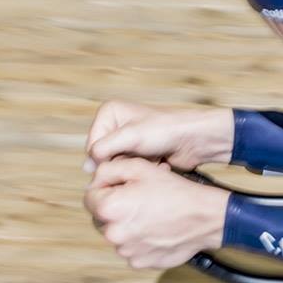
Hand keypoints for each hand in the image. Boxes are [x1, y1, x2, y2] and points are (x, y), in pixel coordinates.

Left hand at [84, 158, 229, 269]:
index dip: (104, 188)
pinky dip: (139, 240)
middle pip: (101, 218)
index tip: (122, 187)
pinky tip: (155, 230)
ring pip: (117, 234)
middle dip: (115, 208)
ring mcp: (126, 251)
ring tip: (150, 215)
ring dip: (127, 225)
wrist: (205, 217)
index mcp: (109, 208)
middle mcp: (113, 233)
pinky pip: (131, 249)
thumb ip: (108, 169)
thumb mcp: (140, 167)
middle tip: (139, 200)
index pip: (89, 197)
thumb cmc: (175, 192)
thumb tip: (95, 179)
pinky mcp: (140, 262)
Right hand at [85, 101, 234, 170]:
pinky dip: (141, 169)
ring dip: (132, 166)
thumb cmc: (167, 130)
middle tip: (141, 158)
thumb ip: (103, 149)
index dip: (105, 157)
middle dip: (121, 162)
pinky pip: (130, 168)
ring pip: (117, 164)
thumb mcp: (131, 137)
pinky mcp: (139, 153)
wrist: (195, 139)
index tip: (124, 157)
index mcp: (109, 113)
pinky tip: (158, 164)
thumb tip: (87, 167)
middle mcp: (115, 125)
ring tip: (152, 159)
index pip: (92, 145)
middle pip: (103, 156)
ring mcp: (127, 140)